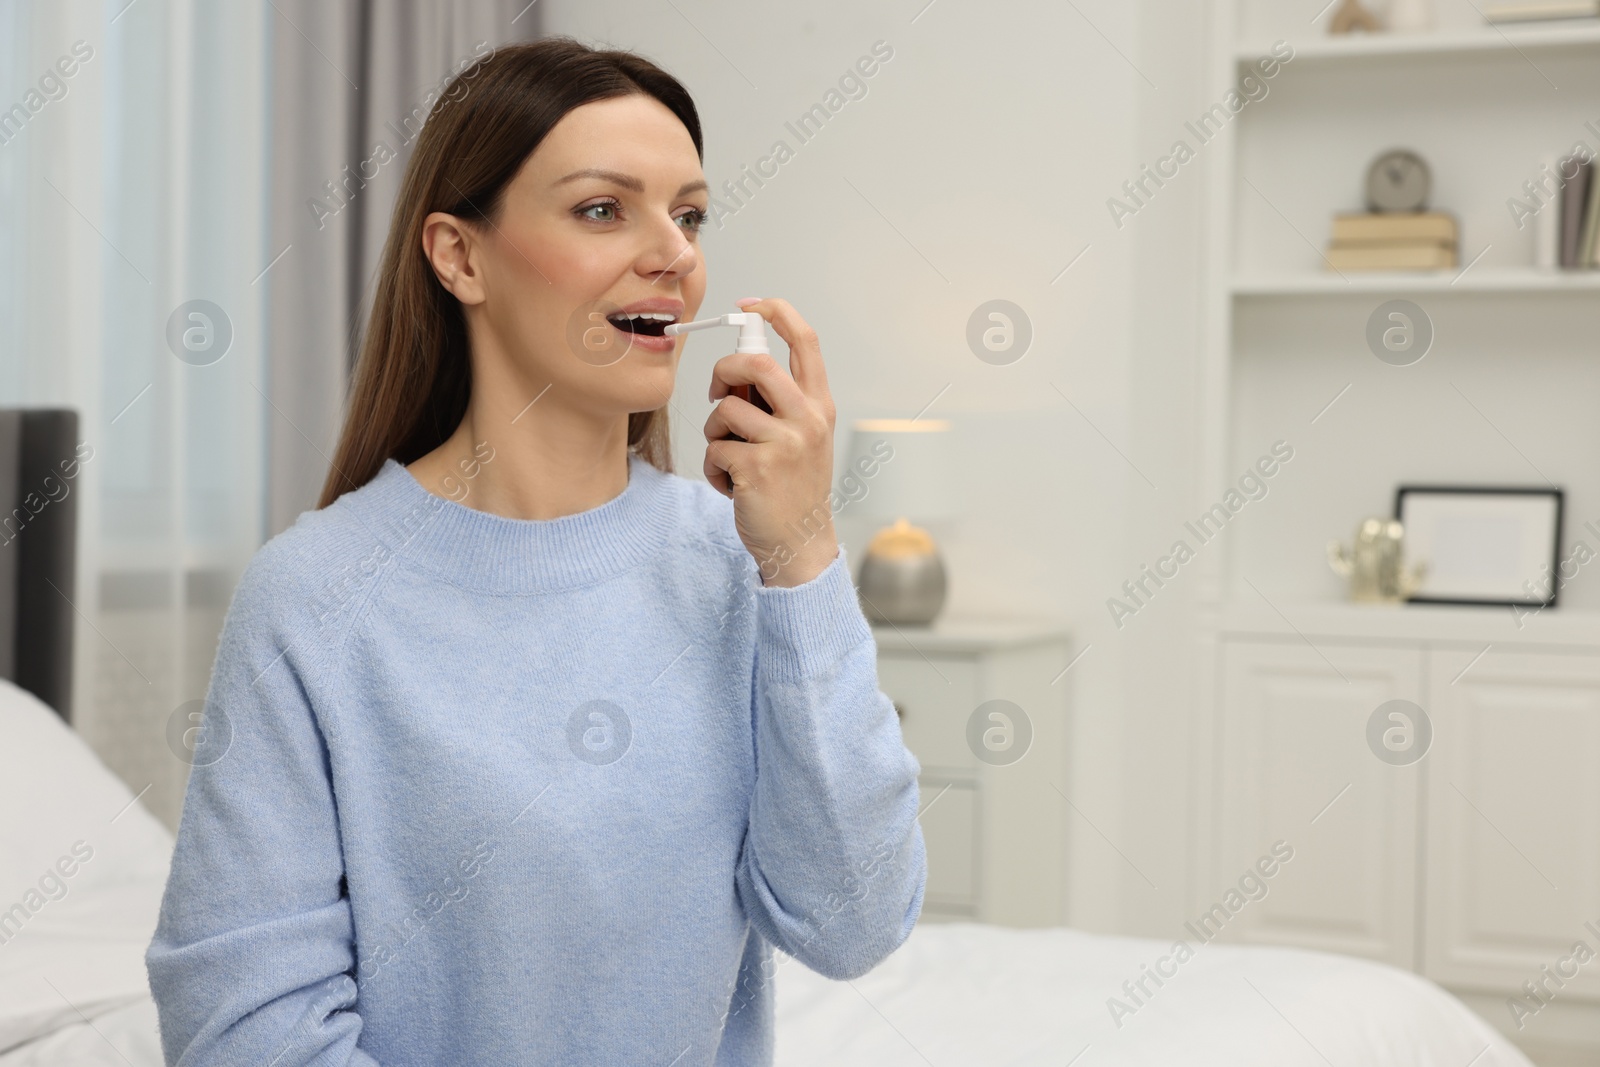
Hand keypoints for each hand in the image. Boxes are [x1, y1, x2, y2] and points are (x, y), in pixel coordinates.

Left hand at [703, 297, 839, 587]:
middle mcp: (808, 419)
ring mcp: (785, 444)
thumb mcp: (800, 437)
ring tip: (730, 458)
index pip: (805, 340)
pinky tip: (731, 485)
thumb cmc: (792, 488)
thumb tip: (735, 371)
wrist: (799, 544)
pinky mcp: (758, 468)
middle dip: (723, 372)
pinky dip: (713, 468)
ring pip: (725, 410)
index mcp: (819, 405)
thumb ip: (777, 402)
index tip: (750, 305)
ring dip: (715, 434)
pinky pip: (715, 449)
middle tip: (719, 394)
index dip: (776, 312)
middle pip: (754, 363)